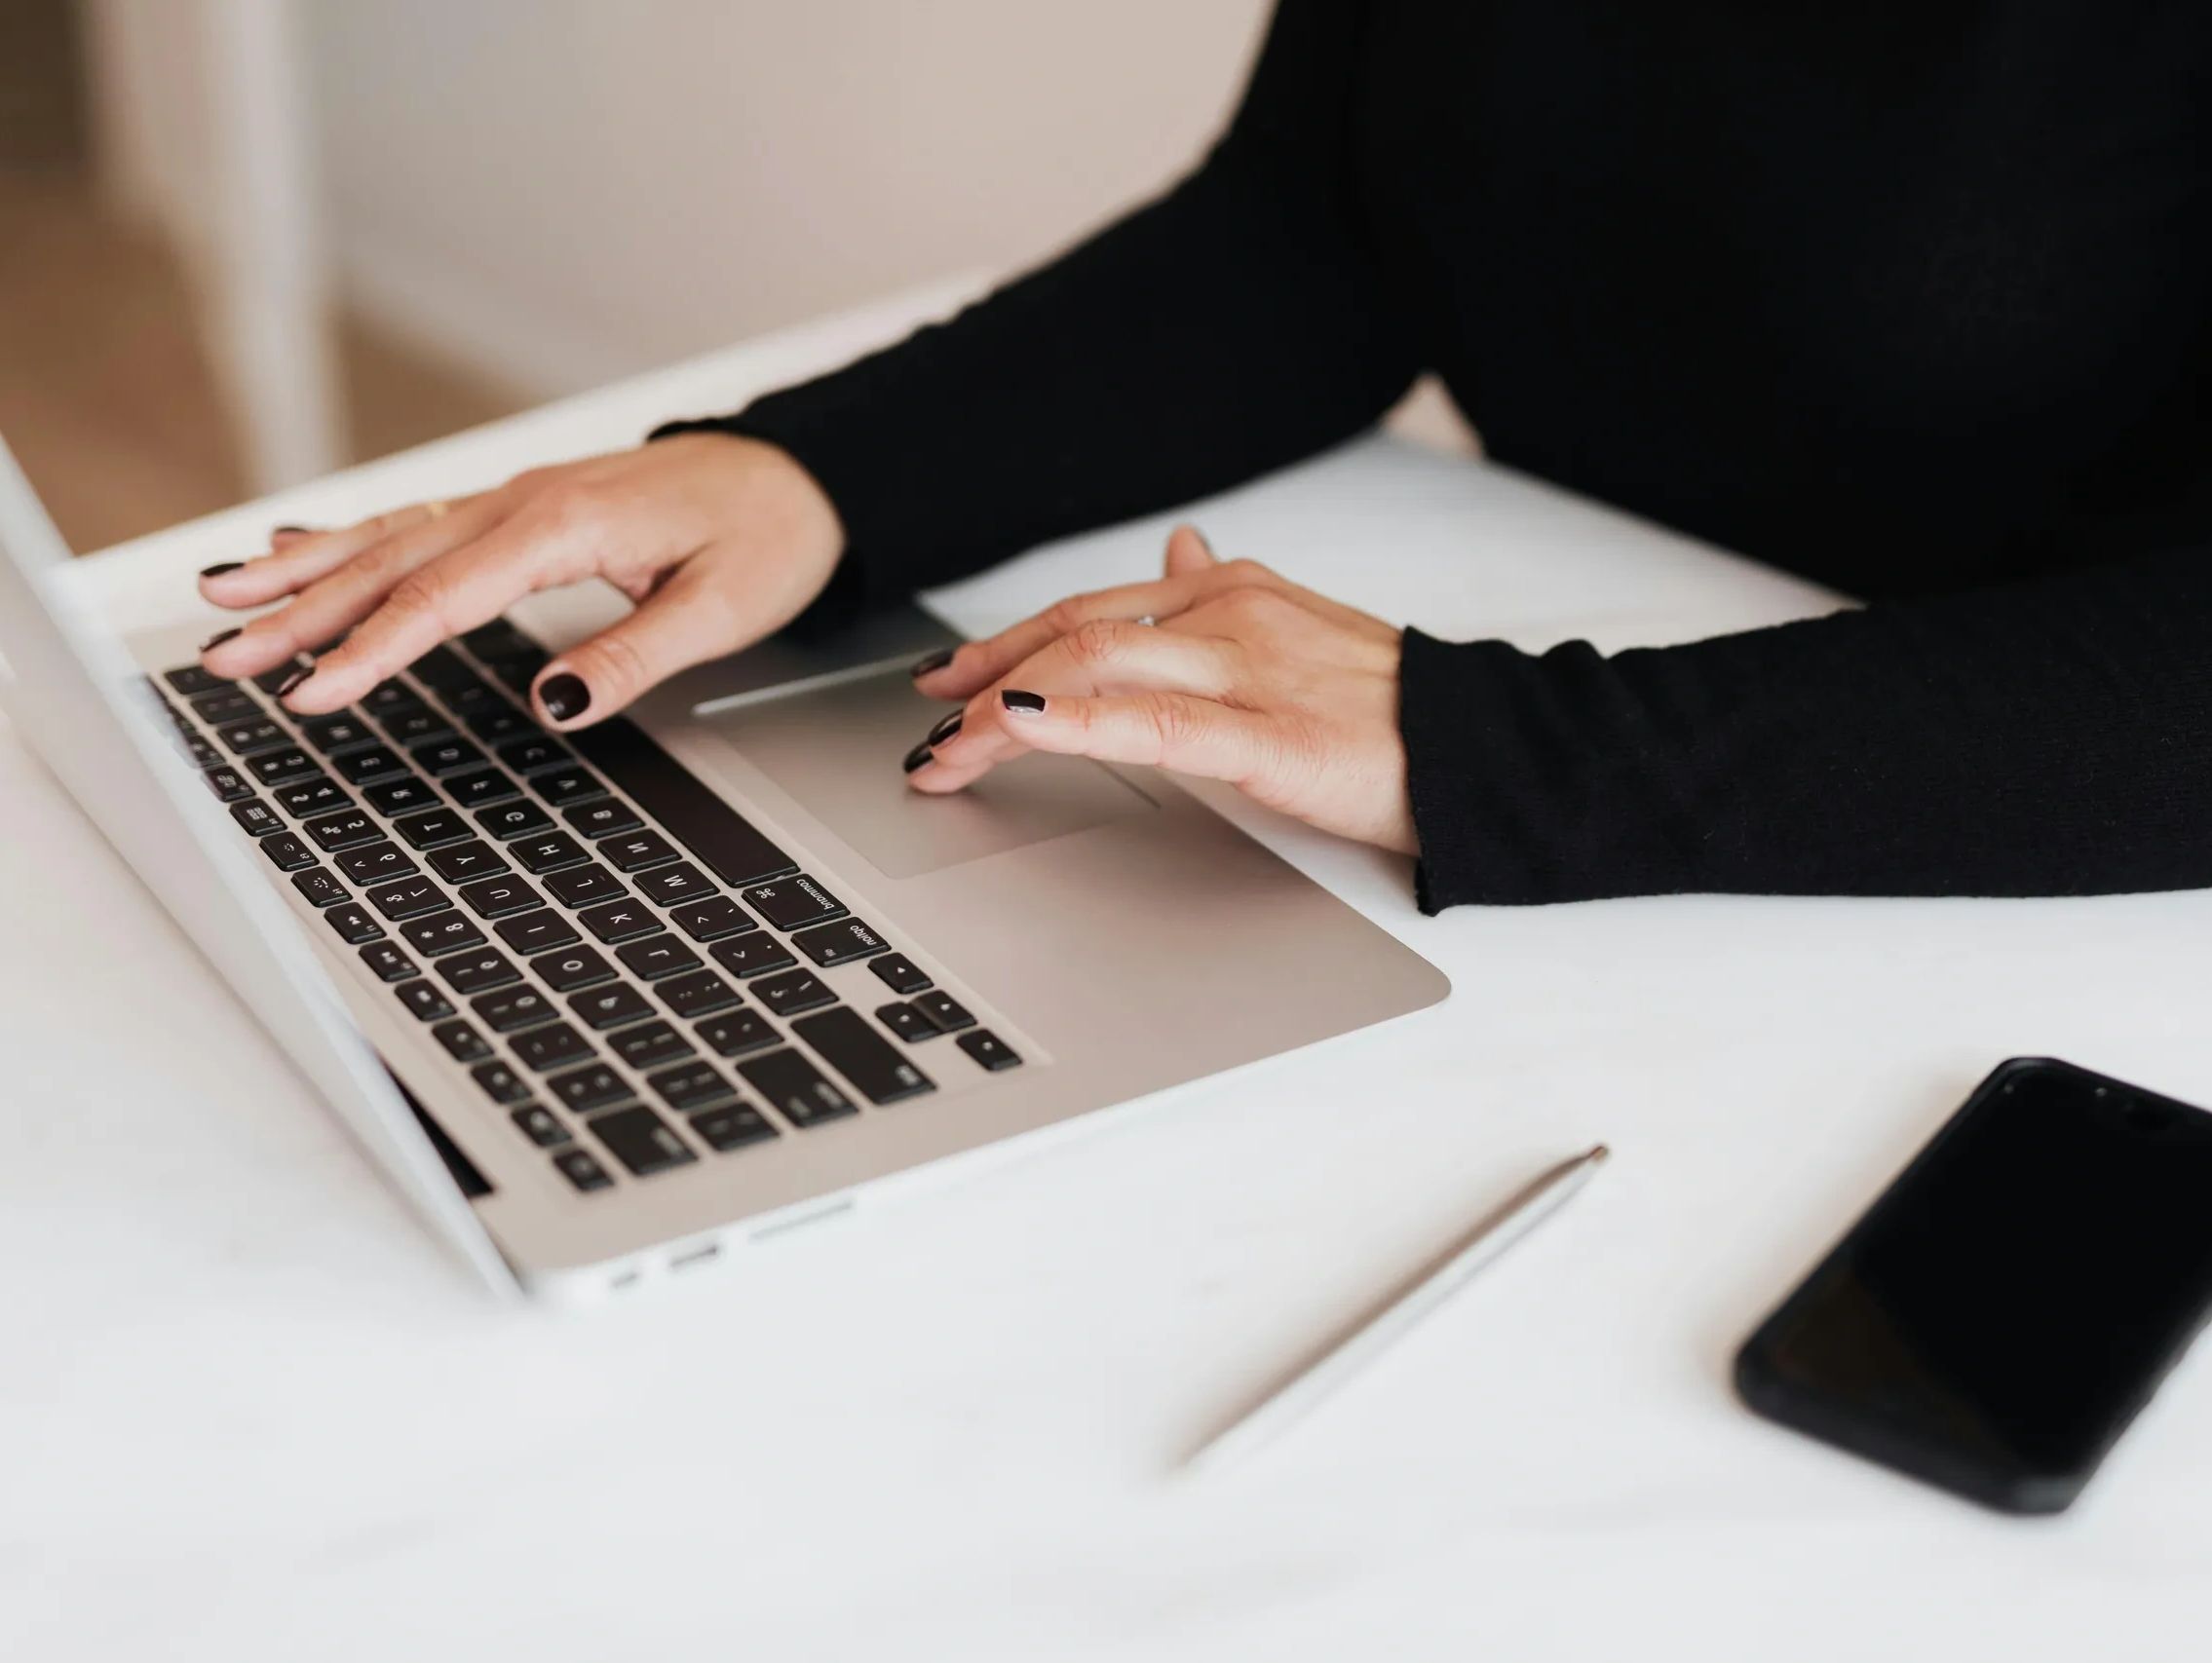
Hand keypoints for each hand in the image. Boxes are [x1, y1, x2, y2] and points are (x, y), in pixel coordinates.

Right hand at [195, 434, 843, 726]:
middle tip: (222, 658)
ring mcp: (519, 500)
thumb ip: (633, 655)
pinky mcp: (524, 510)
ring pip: (392, 537)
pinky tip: (294, 550)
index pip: (447, 596)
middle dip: (302, 614)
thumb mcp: (723, 609)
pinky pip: (419, 523)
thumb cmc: (769, 536)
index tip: (313, 693)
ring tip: (223, 604)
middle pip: (394, 563)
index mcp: (567, 523)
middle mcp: (527, 501)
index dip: (373, 648)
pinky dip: (349, 538)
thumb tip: (554, 703)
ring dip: (305, 574)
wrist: (801, 477)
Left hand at [906, 526, 1416, 853]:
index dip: (1005, 643)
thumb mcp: (1297, 626)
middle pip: (1070, 634)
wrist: (1483, 748)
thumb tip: (1178, 546)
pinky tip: (1018, 726)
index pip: (1088, 609)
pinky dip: (1073, 721)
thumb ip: (1222, 591)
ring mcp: (1247, 668)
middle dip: (979, 680)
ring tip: (945, 754)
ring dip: (999, 711)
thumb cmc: (1389, 703)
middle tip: (921, 728)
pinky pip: (1155, 721)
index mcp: (1229, 590)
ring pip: (1093, 669)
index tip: (947, 678)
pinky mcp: (1270, 735)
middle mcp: (1227, 613)